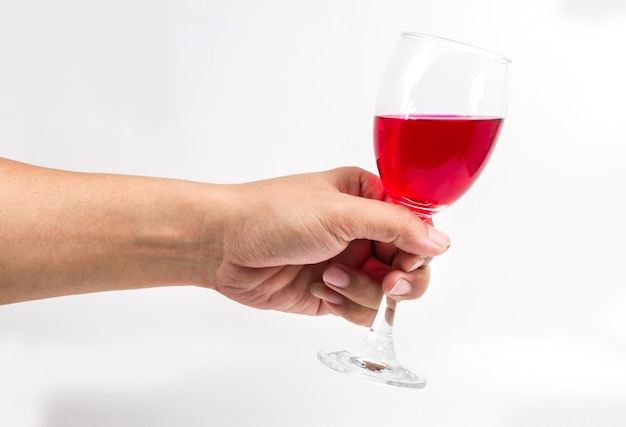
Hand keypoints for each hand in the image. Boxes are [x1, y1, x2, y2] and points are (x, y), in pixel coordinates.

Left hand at [207, 167, 450, 325]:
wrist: (223, 245)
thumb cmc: (273, 214)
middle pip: (410, 264)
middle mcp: (362, 231)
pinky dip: (349, 306)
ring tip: (330, 277)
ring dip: (364, 290)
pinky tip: (324, 291)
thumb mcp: (340, 212)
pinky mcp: (333, 293)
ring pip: (388, 293)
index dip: (419, 249)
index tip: (405, 261)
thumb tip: (441, 241)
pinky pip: (362, 310)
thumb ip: (396, 225)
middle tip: (387, 282)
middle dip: (400, 278)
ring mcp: (349, 263)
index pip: (417, 227)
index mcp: (368, 199)